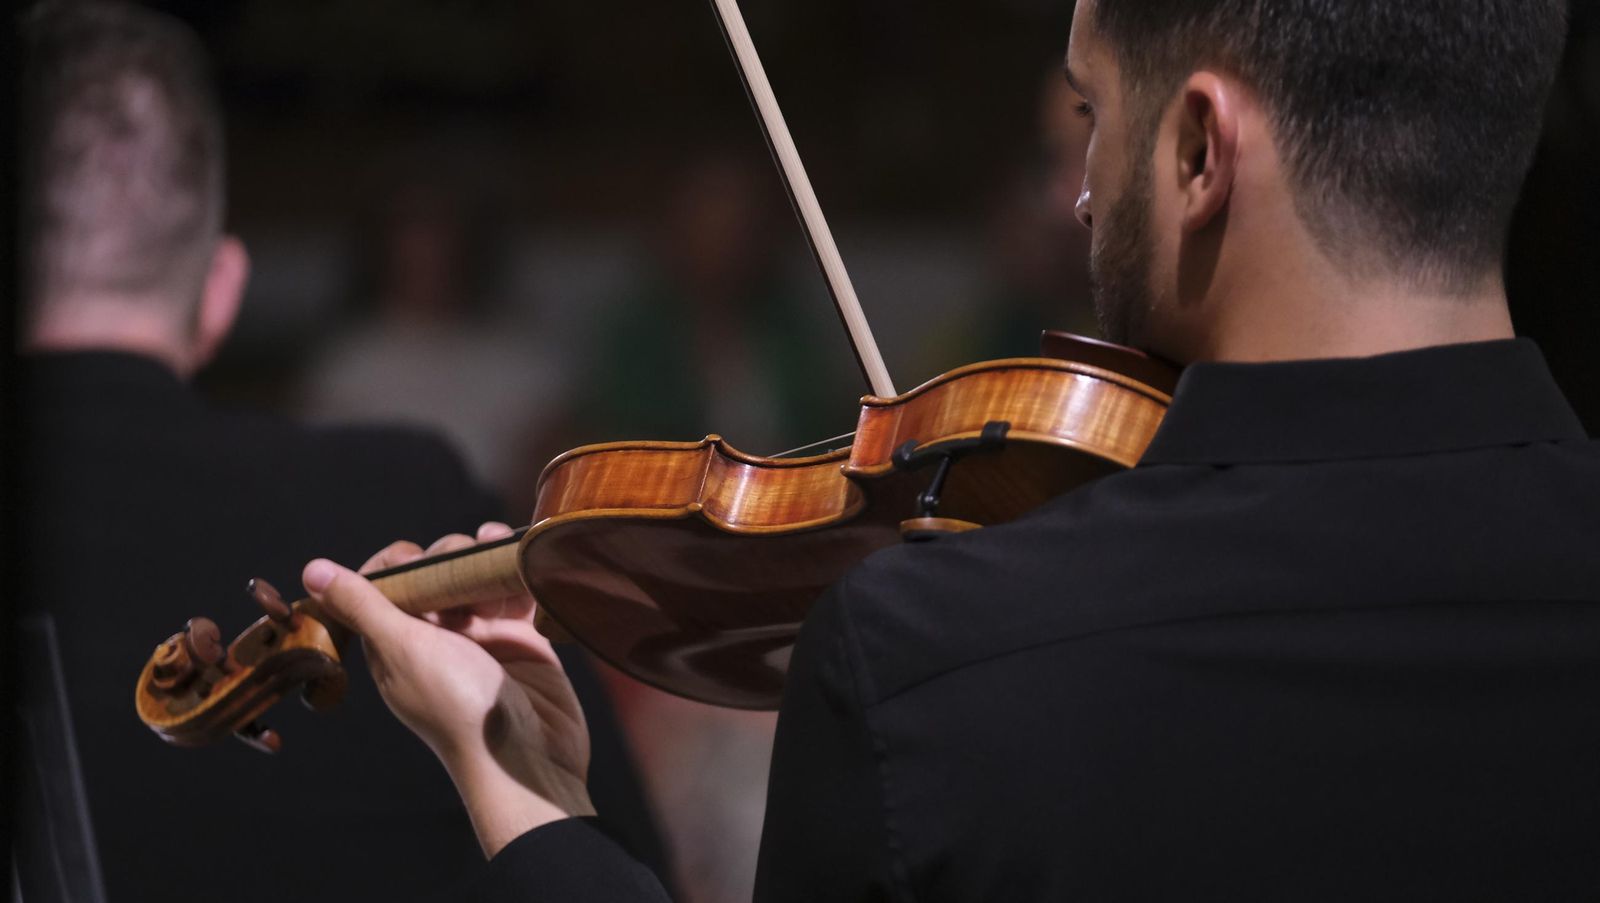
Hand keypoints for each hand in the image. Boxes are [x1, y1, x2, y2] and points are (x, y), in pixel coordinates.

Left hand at [302, 522, 595, 856]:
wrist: (528, 753)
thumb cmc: (457, 707)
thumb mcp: (402, 650)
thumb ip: (362, 606)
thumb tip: (312, 569)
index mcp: (395, 644)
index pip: (385, 585)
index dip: (395, 562)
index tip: (411, 558)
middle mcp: (435, 637)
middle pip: (434, 572)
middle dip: (447, 555)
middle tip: (461, 568)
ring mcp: (480, 635)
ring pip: (475, 574)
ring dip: (482, 555)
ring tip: (494, 555)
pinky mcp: (520, 635)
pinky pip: (513, 588)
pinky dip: (514, 568)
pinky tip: (516, 558)